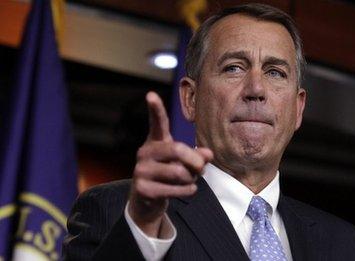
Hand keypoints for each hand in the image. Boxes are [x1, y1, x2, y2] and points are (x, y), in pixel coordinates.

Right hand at [128, 91, 212, 236]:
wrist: (147, 201)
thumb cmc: (169, 176)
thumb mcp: (184, 163)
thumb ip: (197, 156)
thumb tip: (209, 155)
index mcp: (156, 141)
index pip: (157, 123)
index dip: (155, 109)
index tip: (151, 95)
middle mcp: (145, 152)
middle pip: (178, 150)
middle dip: (196, 161)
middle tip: (203, 169)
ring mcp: (141, 171)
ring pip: (179, 173)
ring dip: (191, 179)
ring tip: (188, 181)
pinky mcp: (143, 189)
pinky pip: (176, 189)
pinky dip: (188, 191)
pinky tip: (185, 190)